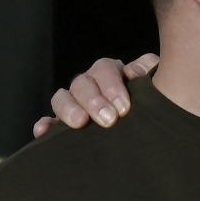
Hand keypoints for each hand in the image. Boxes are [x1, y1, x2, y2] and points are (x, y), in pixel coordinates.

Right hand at [31, 53, 159, 136]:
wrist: (151, 128)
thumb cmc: (155, 102)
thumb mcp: (157, 84)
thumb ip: (150, 72)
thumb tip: (134, 73)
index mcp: (111, 72)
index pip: (105, 69)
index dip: (112, 86)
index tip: (124, 108)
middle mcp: (90, 84)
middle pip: (82, 83)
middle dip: (94, 101)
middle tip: (109, 120)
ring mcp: (75, 103)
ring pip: (62, 98)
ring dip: (69, 109)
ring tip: (79, 124)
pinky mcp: (64, 123)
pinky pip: (50, 121)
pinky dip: (45, 125)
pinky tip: (42, 131)